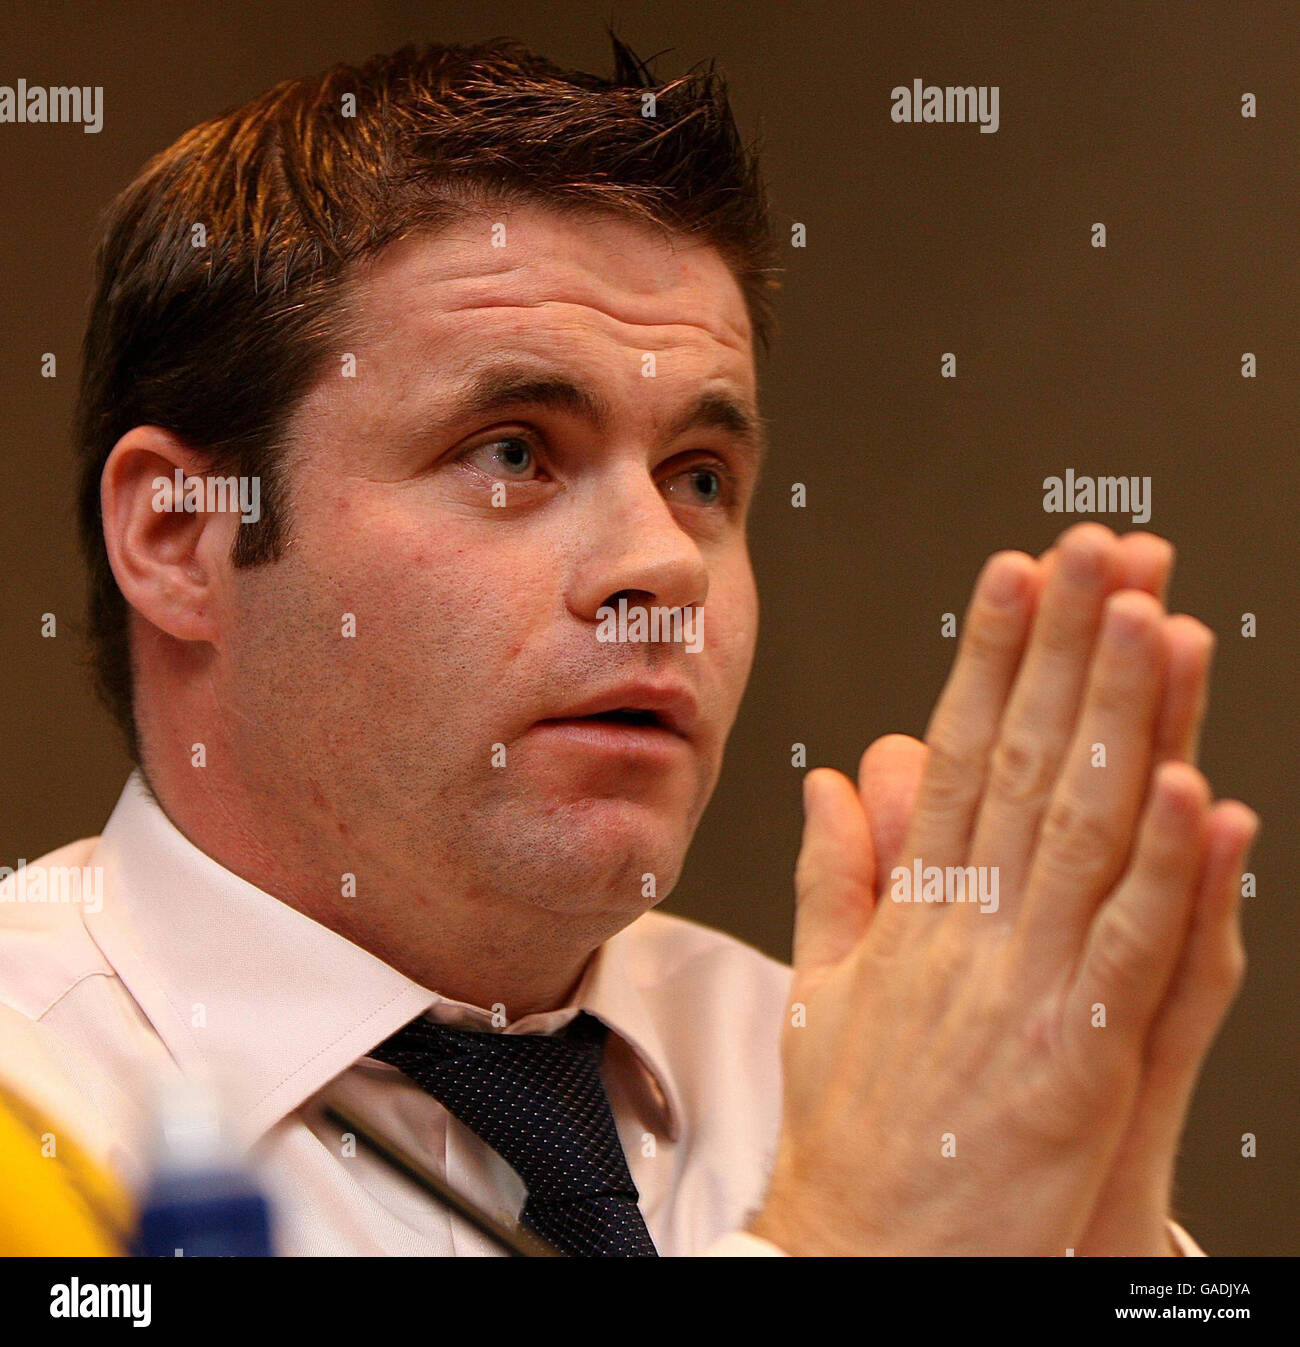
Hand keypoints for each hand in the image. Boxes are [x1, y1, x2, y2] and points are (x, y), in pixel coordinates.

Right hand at [750, 524, 1256, 1254]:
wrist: (858, 1254)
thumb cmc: (850, 1134)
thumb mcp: (820, 990)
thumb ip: (832, 877)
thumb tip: (831, 784)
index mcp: (913, 910)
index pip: (958, 752)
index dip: (991, 657)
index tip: (1016, 578)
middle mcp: (967, 930)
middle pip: (1027, 764)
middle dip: (1065, 646)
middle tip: (1098, 553)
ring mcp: (1021, 988)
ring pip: (1083, 832)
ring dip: (1122, 722)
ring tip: (1149, 621)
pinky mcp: (1076, 1060)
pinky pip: (1129, 952)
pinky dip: (1165, 874)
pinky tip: (1195, 793)